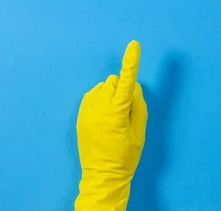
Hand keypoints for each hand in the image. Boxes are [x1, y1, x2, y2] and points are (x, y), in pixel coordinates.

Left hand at [75, 41, 146, 210]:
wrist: (103, 175)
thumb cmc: (126, 155)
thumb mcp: (139, 132)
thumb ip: (138, 105)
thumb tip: (134, 88)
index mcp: (117, 111)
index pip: (127, 81)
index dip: (131, 62)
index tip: (134, 44)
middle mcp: (99, 107)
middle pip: (113, 81)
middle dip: (123, 89)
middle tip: (127, 111)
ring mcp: (87, 110)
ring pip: (103, 87)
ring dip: (111, 94)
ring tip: (114, 117)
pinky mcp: (81, 114)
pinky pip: (92, 95)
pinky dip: (101, 100)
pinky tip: (104, 116)